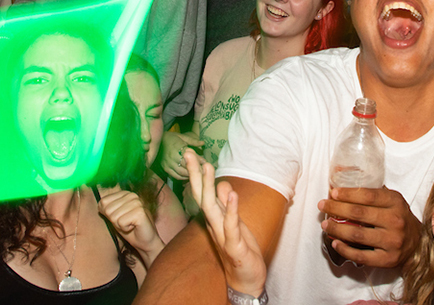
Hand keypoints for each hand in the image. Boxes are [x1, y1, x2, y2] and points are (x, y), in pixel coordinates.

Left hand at [98, 187, 163, 259]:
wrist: (145, 241)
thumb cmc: (129, 228)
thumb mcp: (114, 216)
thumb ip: (105, 207)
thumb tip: (89, 193)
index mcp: (125, 193)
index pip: (103, 202)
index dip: (108, 215)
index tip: (119, 218)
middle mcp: (132, 195)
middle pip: (108, 210)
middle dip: (114, 221)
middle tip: (125, 223)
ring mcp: (137, 202)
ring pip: (114, 216)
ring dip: (120, 225)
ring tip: (130, 225)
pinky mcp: (140, 212)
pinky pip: (121, 222)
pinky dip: (125, 228)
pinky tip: (133, 227)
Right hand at [159, 130, 205, 179]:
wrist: (156, 141)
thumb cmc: (170, 137)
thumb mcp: (182, 136)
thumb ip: (193, 141)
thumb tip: (203, 143)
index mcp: (178, 147)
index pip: (191, 156)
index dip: (199, 160)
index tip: (205, 162)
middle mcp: (173, 157)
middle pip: (187, 166)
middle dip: (196, 169)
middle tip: (204, 170)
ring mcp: (168, 164)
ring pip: (182, 173)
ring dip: (190, 174)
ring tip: (198, 174)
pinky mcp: (165, 169)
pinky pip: (176, 176)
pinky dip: (183, 178)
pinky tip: (188, 176)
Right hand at [184, 149, 265, 296]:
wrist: (246, 280)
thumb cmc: (239, 250)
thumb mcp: (233, 223)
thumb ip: (226, 205)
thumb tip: (221, 184)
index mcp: (213, 218)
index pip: (201, 192)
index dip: (196, 173)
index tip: (190, 153)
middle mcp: (214, 225)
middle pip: (201, 196)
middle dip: (195, 175)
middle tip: (188, 153)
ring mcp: (222, 235)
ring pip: (211, 209)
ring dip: (209, 187)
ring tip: (207, 166)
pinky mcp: (234, 247)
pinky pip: (231, 226)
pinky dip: (230, 210)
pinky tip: (231, 194)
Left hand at [318, 185, 420, 267]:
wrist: (418, 244)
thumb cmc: (399, 217)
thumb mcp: (393, 200)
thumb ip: (374, 194)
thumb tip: (344, 185)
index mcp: (395, 203)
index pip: (368, 195)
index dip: (348, 194)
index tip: (333, 193)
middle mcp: (395, 221)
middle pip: (359, 214)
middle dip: (336, 208)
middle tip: (323, 206)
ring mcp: (392, 242)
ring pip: (357, 235)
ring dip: (337, 229)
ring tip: (325, 225)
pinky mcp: (387, 259)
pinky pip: (361, 256)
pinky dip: (345, 250)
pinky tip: (335, 243)